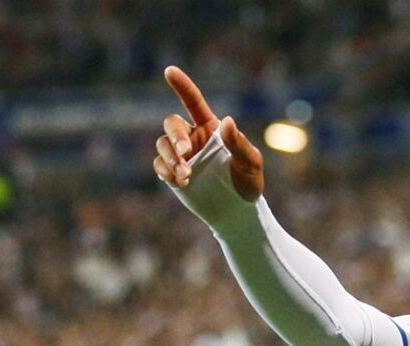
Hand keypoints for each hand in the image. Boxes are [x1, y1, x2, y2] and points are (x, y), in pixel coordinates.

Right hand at [154, 65, 264, 200]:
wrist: (237, 211)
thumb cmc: (248, 183)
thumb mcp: (250, 163)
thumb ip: (239, 143)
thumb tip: (226, 120)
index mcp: (210, 128)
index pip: (193, 102)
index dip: (181, 85)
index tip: (169, 70)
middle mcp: (192, 138)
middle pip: (171, 124)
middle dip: (175, 136)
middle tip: (185, 152)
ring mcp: (181, 156)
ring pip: (162, 144)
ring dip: (170, 157)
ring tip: (186, 175)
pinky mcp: (172, 174)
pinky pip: (159, 165)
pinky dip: (165, 170)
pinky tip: (180, 181)